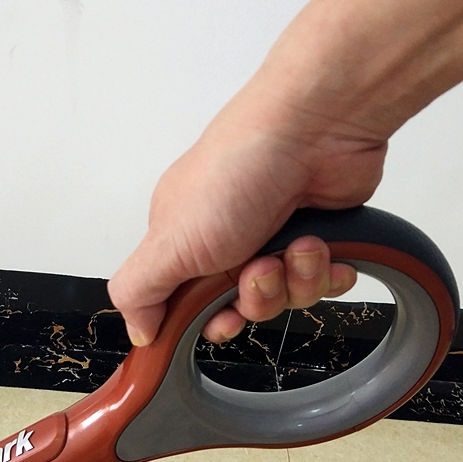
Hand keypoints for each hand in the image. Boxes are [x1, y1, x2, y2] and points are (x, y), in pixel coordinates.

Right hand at [108, 77, 387, 344]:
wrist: (315, 131)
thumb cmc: (240, 168)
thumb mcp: (169, 240)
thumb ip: (139, 290)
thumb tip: (136, 330)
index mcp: (186, 243)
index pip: (190, 307)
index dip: (211, 321)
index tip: (222, 316)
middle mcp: (230, 243)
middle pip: (245, 309)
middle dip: (258, 299)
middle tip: (260, 270)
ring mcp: (275, 239)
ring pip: (288, 299)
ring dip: (295, 279)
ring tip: (295, 245)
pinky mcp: (318, 239)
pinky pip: (324, 284)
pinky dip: (326, 270)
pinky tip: (322, 245)